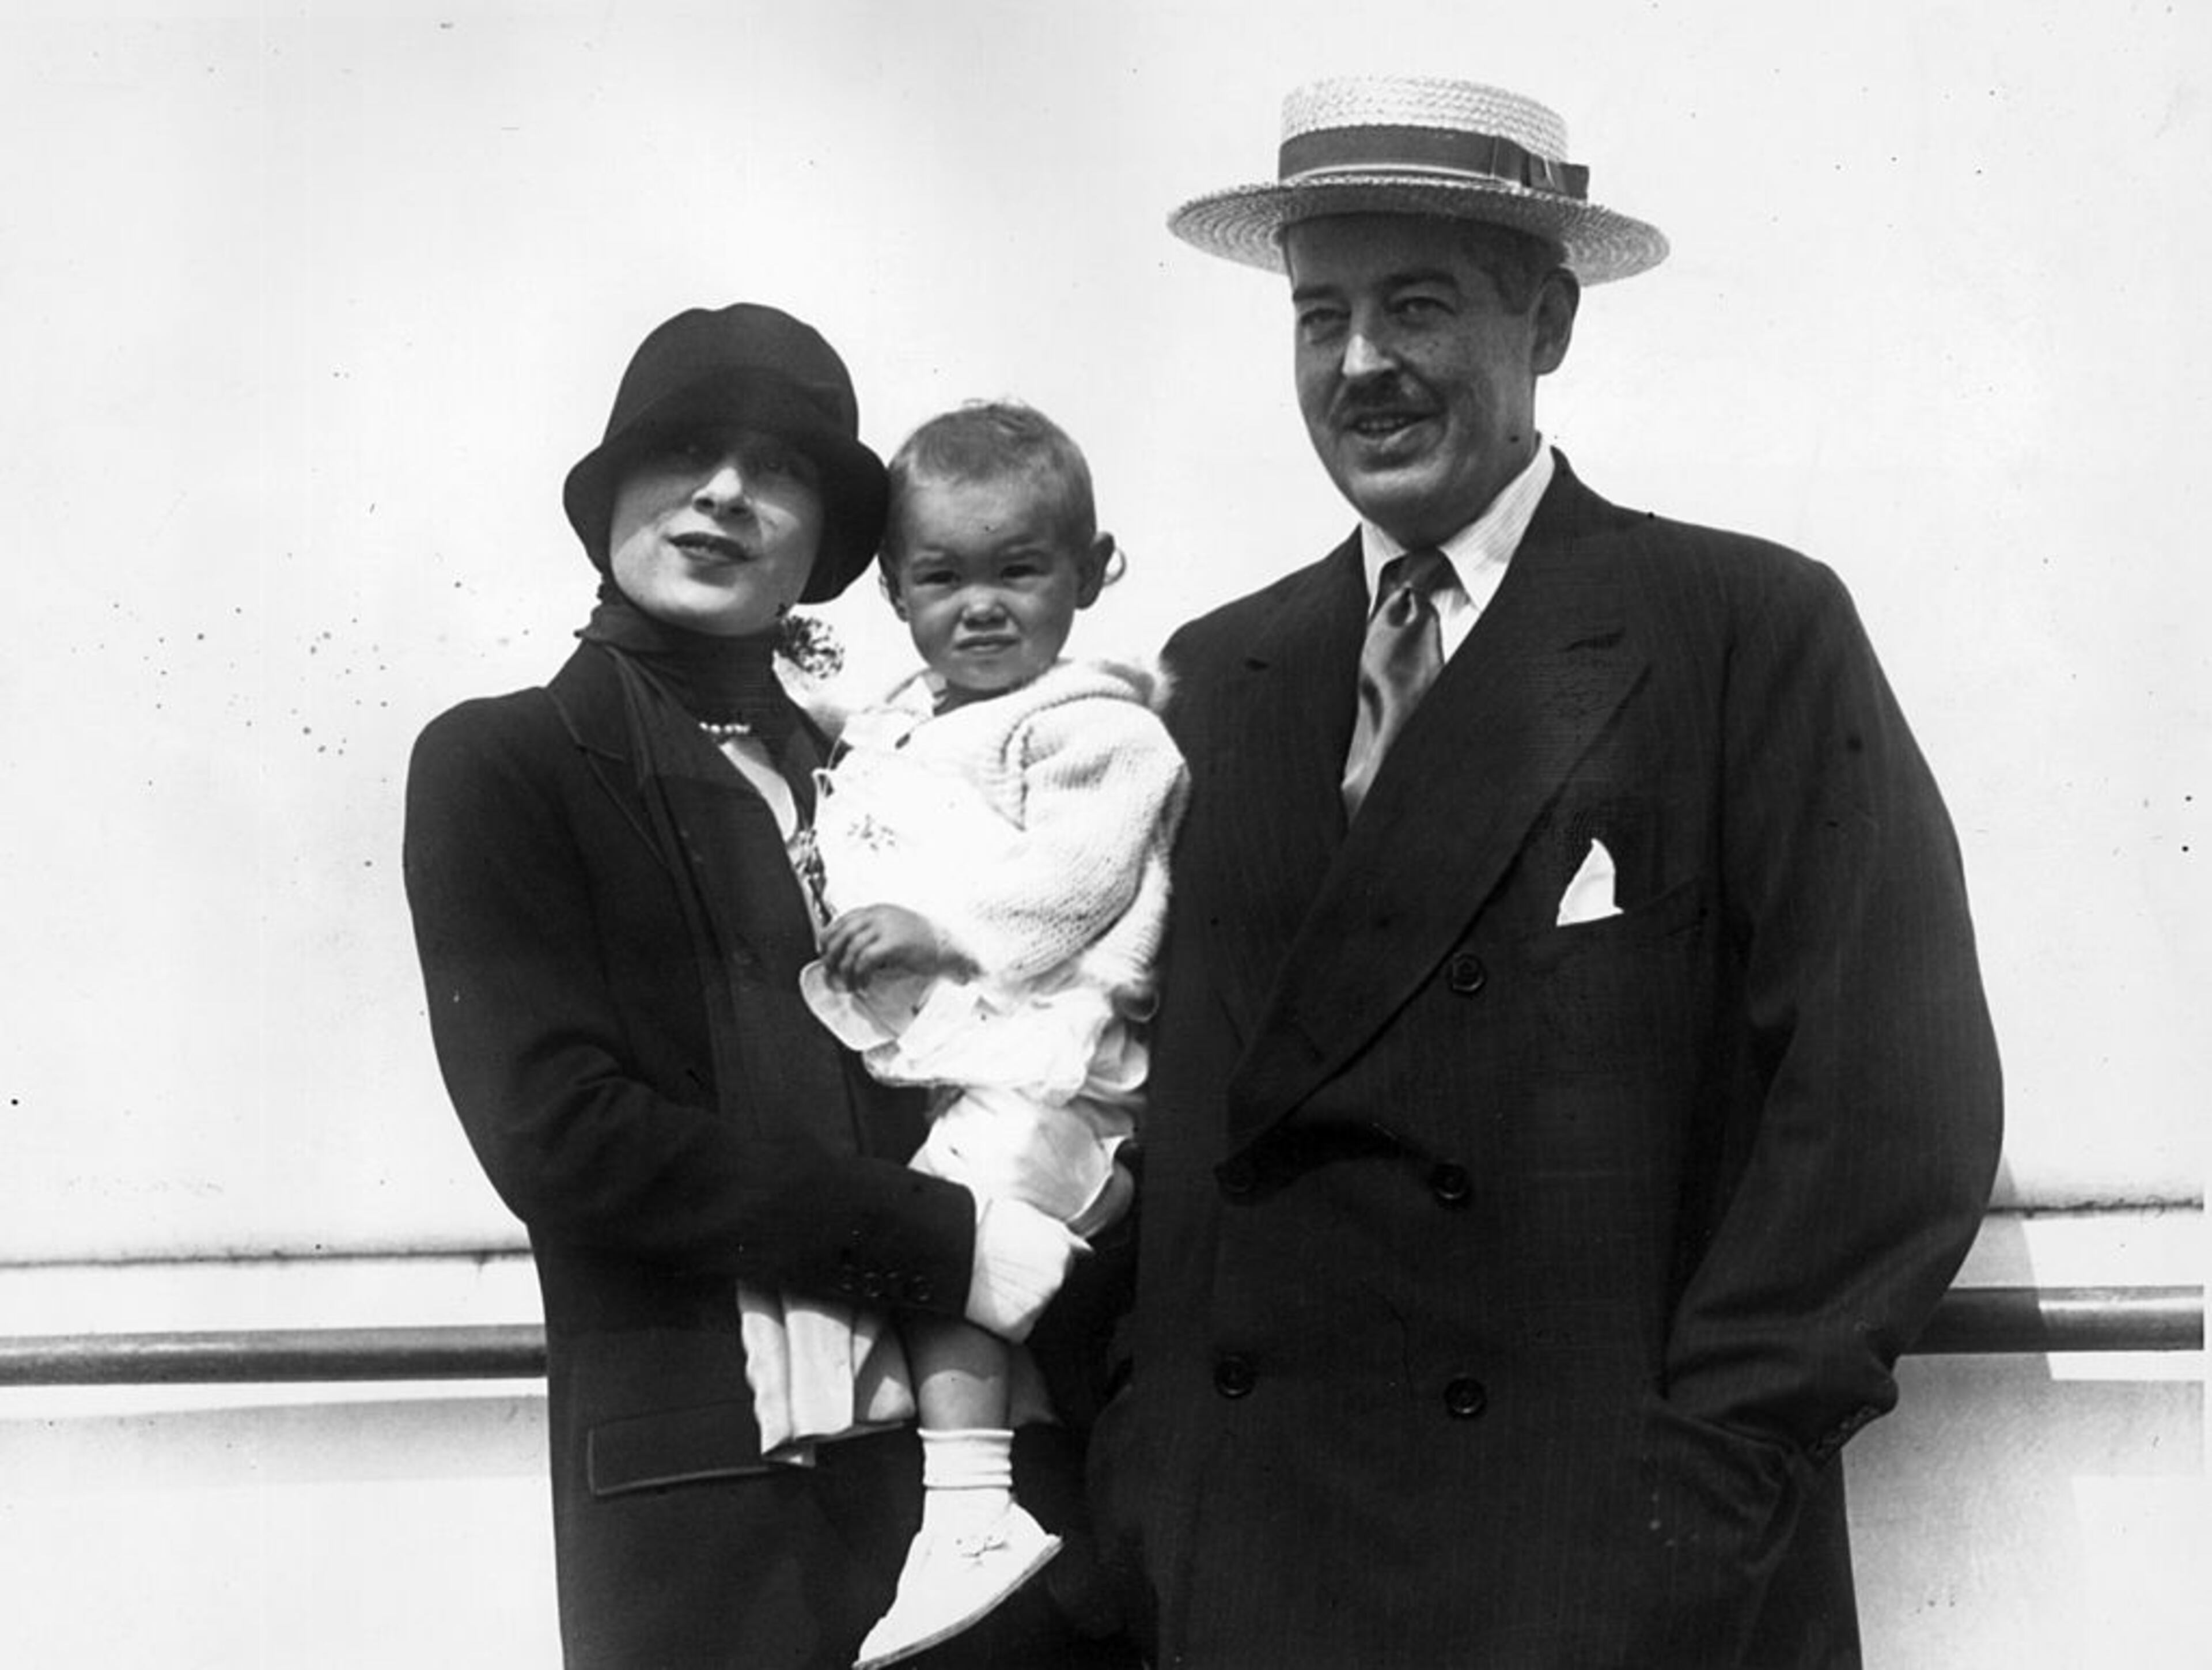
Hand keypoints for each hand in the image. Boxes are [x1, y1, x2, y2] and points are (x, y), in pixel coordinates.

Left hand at [818, 903, 971, 989]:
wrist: (950, 945)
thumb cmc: (925, 942)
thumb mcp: (896, 930)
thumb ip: (876, 933)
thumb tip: (852, 952)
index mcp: (877, 910)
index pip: (842, 920)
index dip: (828, 938)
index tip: (824, 953)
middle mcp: (878, 915)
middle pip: (841, 934)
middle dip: (831, 956)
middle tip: (831, 974)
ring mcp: (885, 927)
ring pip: (851, 949)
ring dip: (845, 971)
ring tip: (849, 985)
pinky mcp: (892, 943)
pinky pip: (864, 960)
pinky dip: (859, 975)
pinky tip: (863, 984)